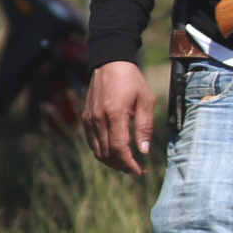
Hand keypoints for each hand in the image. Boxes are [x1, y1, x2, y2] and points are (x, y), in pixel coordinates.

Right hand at [82, 59, 155, 176]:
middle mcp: (98, 119)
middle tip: (136, 169)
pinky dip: (102, 151)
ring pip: (97, 151)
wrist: (109, 62)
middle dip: (121, 165)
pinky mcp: (86, 118)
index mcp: (115, 114)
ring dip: (111, 161)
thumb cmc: (131, 80)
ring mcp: (89, 119)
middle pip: (107, 153)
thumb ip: (145, 126)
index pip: (119, 148)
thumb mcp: (146, 100)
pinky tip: (114, 150)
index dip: (129, 164)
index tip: (140, 170)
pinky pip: (92, 142)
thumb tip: (144, 150)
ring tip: (126, 162)